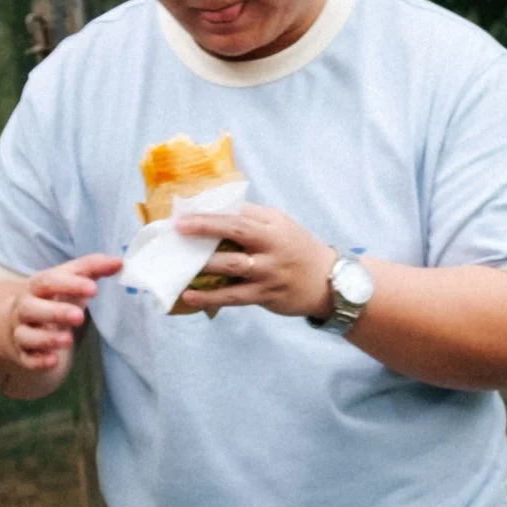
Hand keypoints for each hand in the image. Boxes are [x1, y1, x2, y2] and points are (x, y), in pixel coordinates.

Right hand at [6, 254, 122, 376]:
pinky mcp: (23, 354)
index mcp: (36, 287)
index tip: (93, 289)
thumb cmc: (50, 298)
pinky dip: (38, 361)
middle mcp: (25, 308)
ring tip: (68, 340)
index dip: (69, 284)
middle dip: (55, 312)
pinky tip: (53, 361)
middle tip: (79, 317)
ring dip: (46, 338)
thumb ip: (90, 269)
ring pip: (26, 335)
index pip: (48, 281)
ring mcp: (21, 331)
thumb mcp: (66, 280)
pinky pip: (27, 359)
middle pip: (32, 308)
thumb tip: (119, 262)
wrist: (17, 321)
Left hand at [172, 196, 337, 319]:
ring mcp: (269, 271)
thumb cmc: (296, 250)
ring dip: (203, 265)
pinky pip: (233, 296)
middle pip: (236, 230)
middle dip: (205, 227)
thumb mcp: (281, 226)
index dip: (211, 211)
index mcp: (273, 223)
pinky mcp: (266, 294)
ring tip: (177, 265)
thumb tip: (212, 210)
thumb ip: (252, 218)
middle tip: (178, 228)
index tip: (185, 212)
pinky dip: (209, 297)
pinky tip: (189, 296)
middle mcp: (272, 244)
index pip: (240, 211)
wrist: (329, 282)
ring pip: (232, 265)